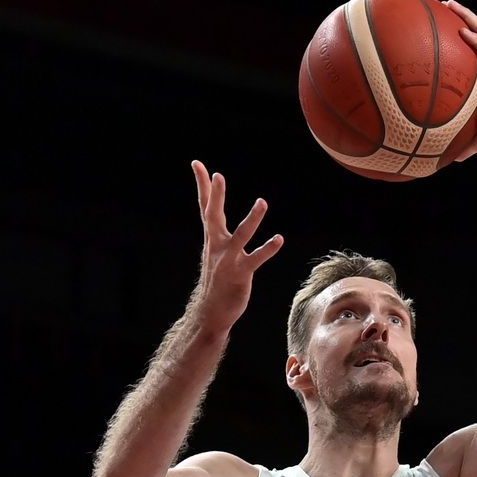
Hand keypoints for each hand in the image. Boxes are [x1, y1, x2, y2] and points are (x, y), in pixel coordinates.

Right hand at [190, 161, 281, 328]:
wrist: (211, 313)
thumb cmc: (217, 282)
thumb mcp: (216, 253)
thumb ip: (219, 235)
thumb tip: (216, 221)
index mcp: (212, 238)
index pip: (205, 206)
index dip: (202, 185)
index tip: (197, 164)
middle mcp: (217, 246)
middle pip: (214, 215)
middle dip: (215, 195)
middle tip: (217, 175)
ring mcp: (228, 260)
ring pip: (241, 235)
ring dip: (252, 219)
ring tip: (262, 202)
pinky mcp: (240, 273)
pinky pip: (255, 258)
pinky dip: (267, 248)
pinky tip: (279, 239)